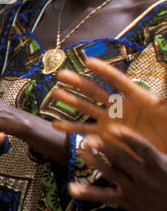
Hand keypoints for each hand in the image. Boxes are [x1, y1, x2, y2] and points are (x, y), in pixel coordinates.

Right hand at [51, 56, 166, 157]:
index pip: (118, 81)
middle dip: (78, 82)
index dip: (103, 71)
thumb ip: (165, 99)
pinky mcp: (106, 137)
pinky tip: (55, 125)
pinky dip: (70, 128)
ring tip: (55, 93)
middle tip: (61, 74)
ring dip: (70, 101)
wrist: (165, 148)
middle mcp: (120, 107)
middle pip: (96, 91)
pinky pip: (85, 131)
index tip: (87, 62)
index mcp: (137, 97)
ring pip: (86, 109)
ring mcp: (111, 121)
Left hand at [66, 124, 166, 210]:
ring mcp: (135, 190)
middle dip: (106, 149)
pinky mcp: (126, 202)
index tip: (113, 127)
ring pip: (113, 175)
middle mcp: (146, 177)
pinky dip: (88, 193)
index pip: (143, 148)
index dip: (128, 137)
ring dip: (97, 164)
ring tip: (83, 153)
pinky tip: (71, 188)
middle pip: (124, 160)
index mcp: (160, 164)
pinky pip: (105, 197)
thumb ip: (155, 147)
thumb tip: (160, 113)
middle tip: (89, 139)